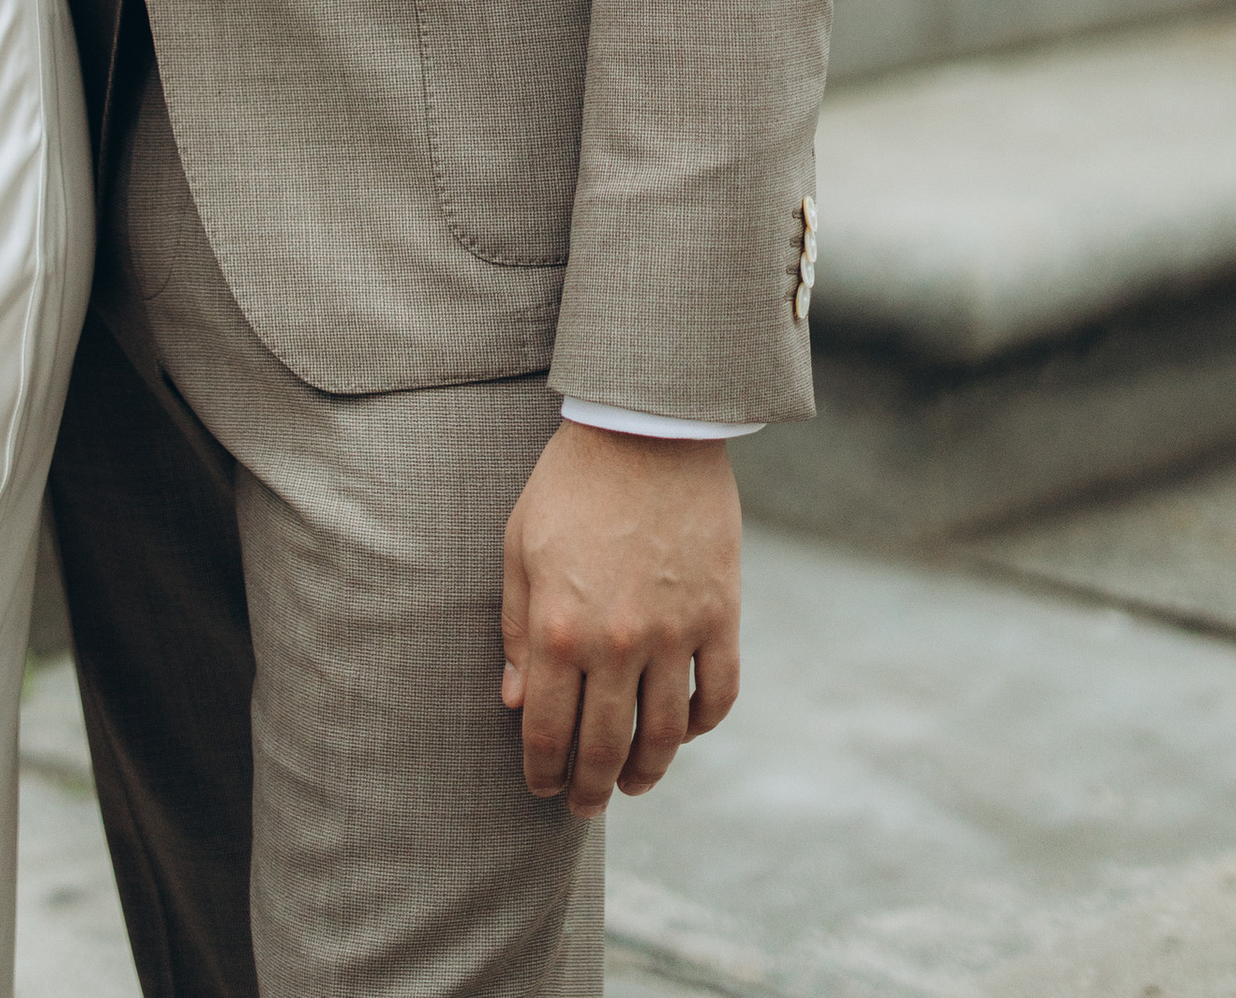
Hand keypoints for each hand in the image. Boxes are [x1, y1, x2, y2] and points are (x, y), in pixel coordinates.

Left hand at [500, 424, 740, 815]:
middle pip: (605, 746)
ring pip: (665, 735)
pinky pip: (716, 695)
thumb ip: (516, 630)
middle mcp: (618, 642)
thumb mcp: (520, 547)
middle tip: (584, 807)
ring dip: (647, 771)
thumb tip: (516, 702)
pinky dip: (701, 725)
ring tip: (632, 784)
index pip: (549, 731)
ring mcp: (674, 633)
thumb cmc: (571, 483)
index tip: (542, 789)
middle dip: (590, 788)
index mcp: (559, 627)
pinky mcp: (720, 616)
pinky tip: (682, 732)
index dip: (544, 771)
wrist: (647, 428)